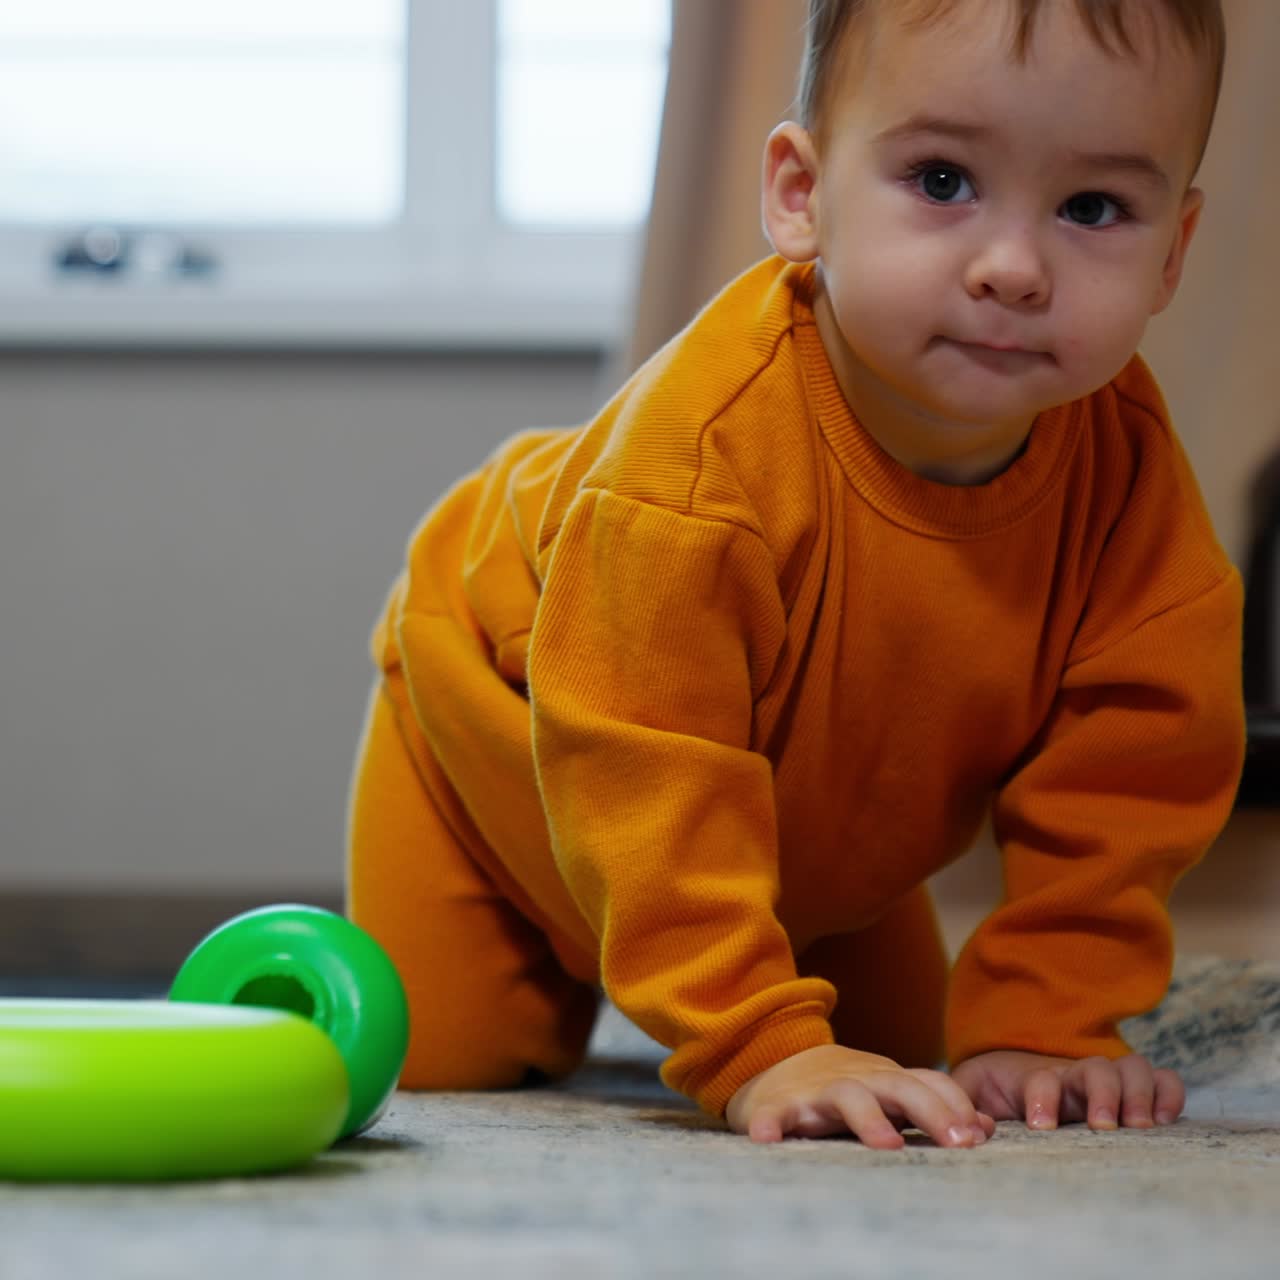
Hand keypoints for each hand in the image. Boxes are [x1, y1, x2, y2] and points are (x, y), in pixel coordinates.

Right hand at [725, 1044, 995, 1147]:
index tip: (980, 1137)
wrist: (771, 1064)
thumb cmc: (842, 1090)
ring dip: (868, 1118)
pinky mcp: (777, 1105)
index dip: (957, 1105)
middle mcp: (857, 1080)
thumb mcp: (887, 1093)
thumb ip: (932, 1106)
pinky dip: (770, 1124)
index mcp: (885, 1080)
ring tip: (888, 1145)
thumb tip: (985, 1127)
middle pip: (899, 1087)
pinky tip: (769, 1140)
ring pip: (846, 1097)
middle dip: (931, 1111)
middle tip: (958, 1143)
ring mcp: (817, 1092)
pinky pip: (773, 1113)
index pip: (930, 1083)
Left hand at [950, 1050, 1185, 1130]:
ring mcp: (1106, 1081)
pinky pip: (1162, 1079)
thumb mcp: (969, 1093)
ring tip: (1139, 1128)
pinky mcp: (1132, 1092)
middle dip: (1103, 1095)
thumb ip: (962, 1104)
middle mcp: (1074, 1076)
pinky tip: (1164, 1120)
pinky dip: (1168, 1093)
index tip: (1041, 1127)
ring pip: (1132, 1068)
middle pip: (1096, 1069)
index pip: (1041, 1079)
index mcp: (1034, 1078)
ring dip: (1138, 1094)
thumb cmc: (994, 1091)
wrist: (1014, 1071)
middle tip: (1102, 1127)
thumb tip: (975, 1128)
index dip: (1042, 1098)